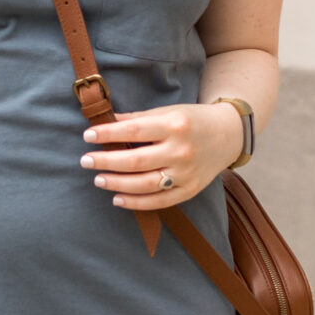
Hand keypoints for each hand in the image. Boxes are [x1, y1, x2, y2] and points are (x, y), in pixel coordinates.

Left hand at [80, 100, 245, 208]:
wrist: (228, 134)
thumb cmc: (193, 120)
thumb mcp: (167, 111)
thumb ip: (138, 119)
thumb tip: (106, 122)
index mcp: (175, 125)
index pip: (134, 131)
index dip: (108, 134)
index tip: (88, 136)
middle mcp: (181, 151)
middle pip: (136, 161)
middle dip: (106, 161)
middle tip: (86, 161)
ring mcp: (186, 173)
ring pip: (145, 184)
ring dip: (117, 184)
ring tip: (98, 179)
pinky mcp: (190, 189)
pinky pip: (160, 201)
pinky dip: (136, 203)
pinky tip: (117, 199)